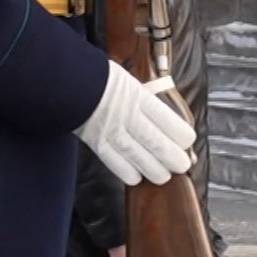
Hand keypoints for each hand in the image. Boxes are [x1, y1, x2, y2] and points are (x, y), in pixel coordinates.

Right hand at [75, 61, 196, 185]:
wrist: (67, 82)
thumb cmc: (99, 79)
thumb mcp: (129, 81)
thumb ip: (145, 98)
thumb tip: (163, 118)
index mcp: (138, 96)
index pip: (166, 119)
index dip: (180, 134)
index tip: (188, 141)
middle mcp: (127, 114)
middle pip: (155, 140)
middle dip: (172, 157)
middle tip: (183, 165)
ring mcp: (111, 130)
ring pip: (138, 155)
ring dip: (154, 169)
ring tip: (164, 176)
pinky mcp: (96, 142)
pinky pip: (115, 162)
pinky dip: (127, 172)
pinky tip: (137, 177)